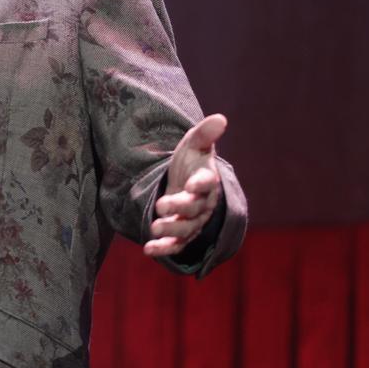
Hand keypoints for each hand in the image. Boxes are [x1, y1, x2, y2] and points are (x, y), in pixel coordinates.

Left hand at [144, 114, 225, 257]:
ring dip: (171, 230)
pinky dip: (163, 249)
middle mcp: (203, 204)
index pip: (207, 183)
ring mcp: (193, 220)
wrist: (185, 182)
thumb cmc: (190, 162)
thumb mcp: (193, 145)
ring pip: (186, 229)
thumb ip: (204, 134)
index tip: (191, 184)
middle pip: (195, 209)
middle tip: (162, 206)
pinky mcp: (181, 234)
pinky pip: (175, 245)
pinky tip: (148, 249)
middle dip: (180, 208)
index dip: (201, 184)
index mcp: (206, 181)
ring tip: (154, 227)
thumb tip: (221, 118)